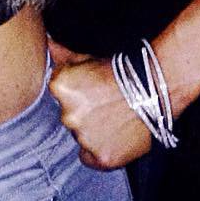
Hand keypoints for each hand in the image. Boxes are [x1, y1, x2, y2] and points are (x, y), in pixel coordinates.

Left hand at [47, 35, 151, 169]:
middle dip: (82, 112)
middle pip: (68, 117)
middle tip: (103, 105)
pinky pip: (90, 159)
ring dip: (91, 131)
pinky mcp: (102, 157)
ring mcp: (84, 138)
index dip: (76, 93)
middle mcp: (67, 115)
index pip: (58, 96)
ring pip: (80, 137)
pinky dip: (98, 152)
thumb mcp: (86, 58)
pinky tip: (111, 138)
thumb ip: (62, 55)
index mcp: (59, 88)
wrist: (153, 87)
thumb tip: (46, 41)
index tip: (91, 91)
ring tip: (112, 118)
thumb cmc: (119, 71)